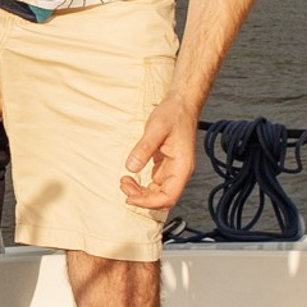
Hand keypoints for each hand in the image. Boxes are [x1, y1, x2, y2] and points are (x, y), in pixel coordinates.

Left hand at [121, 84, 203, 211]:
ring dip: (140, 193)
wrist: (181, 103)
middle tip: (124, 186)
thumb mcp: (156, 128)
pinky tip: (130, 177)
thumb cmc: (173, 114)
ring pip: (158, 192)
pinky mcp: (165, 165)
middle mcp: (179, 171)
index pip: (169, 197)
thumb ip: (144, 148)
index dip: (149, 202)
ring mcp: (173, 169)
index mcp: (182, 167)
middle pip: (163, 199)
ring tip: (124, 181)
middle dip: (142, 198)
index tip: (130, 198)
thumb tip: (131, 167)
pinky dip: (142, 185)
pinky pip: (154, 183)